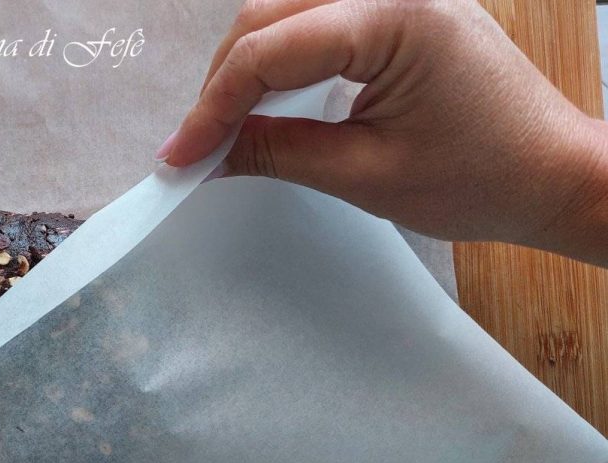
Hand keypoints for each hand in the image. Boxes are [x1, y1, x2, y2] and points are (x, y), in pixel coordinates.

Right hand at [158, 0, 607, 264]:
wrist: (552, 176)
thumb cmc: (483, 177)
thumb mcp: (367, 174)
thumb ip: (279, 152)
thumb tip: (211, 153)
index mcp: (394, 15)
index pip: (269, 48)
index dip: (213, 106)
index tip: (180, 155)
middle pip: (268, 16)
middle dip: (223, 83)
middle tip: (195, 145)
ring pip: (285, 12)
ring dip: (246, 67)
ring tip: (222, 126)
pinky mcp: (399, 12)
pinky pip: (317, 21)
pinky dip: (280, 60)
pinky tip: (264, 99)